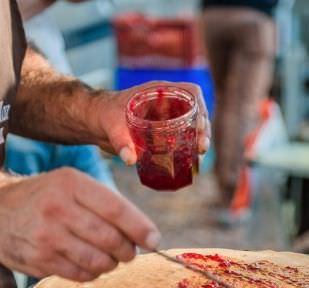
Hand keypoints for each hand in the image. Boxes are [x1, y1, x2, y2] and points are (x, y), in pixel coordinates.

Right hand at [0, 168, 160, 280]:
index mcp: (72, 184)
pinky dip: (93, 273)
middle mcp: (58, 209)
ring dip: (111, 263)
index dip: (141, 228)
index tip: (154, 240)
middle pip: (111, 239)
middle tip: (129, 251)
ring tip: (109, 257)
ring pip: (98, 262)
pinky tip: (89, 263)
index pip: (117, 209)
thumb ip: (109, 205)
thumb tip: (145, 234)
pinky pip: (81, 275)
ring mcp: (46, 237)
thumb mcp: (74, 185)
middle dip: (128, 251)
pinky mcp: (39, 260)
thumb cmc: (48, 198)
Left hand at [90, 81, 210, 164]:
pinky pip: (183, 140)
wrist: (94, 122)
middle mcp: (168, 104)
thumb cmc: (102, 114)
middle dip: (204, 130)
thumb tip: (129, 159)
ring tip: (199, 158)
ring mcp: (167, 120)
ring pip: (192, 128)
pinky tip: (190, 164)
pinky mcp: (164, 134)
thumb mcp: (110, 124)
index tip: (200, 124)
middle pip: (197, 113)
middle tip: (202, 148)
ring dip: (199, 142)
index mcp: (160, 92)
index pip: (191, 93)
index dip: (201, 106)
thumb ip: (119, 140)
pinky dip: (189, 151)